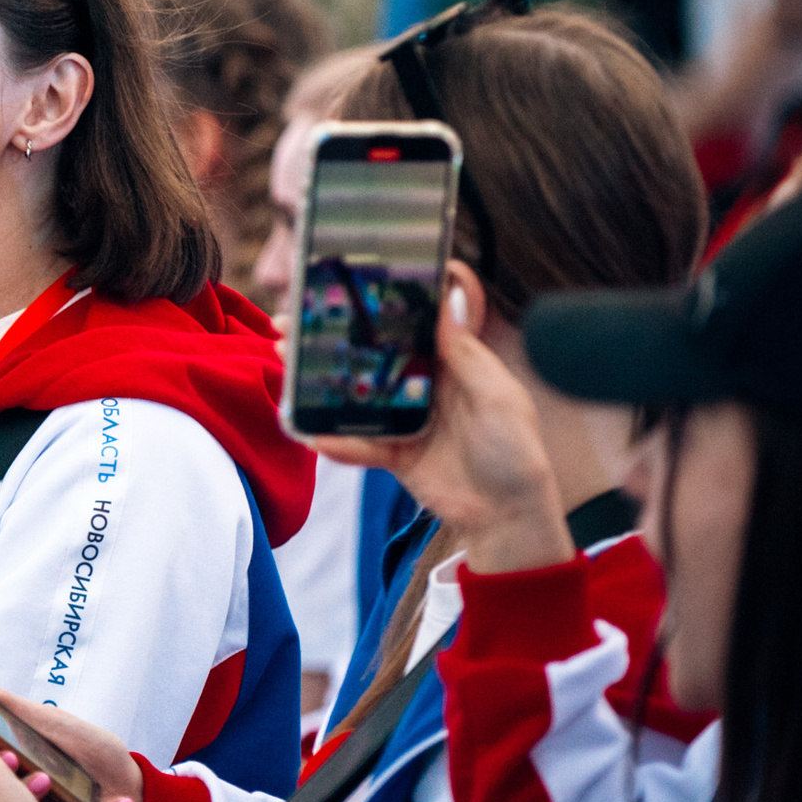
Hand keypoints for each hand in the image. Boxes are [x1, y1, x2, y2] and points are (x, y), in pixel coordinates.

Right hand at [296, 267, 571, 575]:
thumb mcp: (498, 396)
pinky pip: (359, 444)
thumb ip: (466, 352)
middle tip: (291, 322)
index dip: (380, 304)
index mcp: (454, 362)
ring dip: (319, 380)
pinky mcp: (393, 453)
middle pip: (371, 354)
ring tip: (284, 361)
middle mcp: (424, 385)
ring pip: (356, 393)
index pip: (411, 324)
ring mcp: (405, 419)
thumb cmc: (516, 452)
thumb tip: (449, 298)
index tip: (347, 284)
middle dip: (331, 337)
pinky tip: (311, 433)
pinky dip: (336, 441)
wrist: (508, 517)